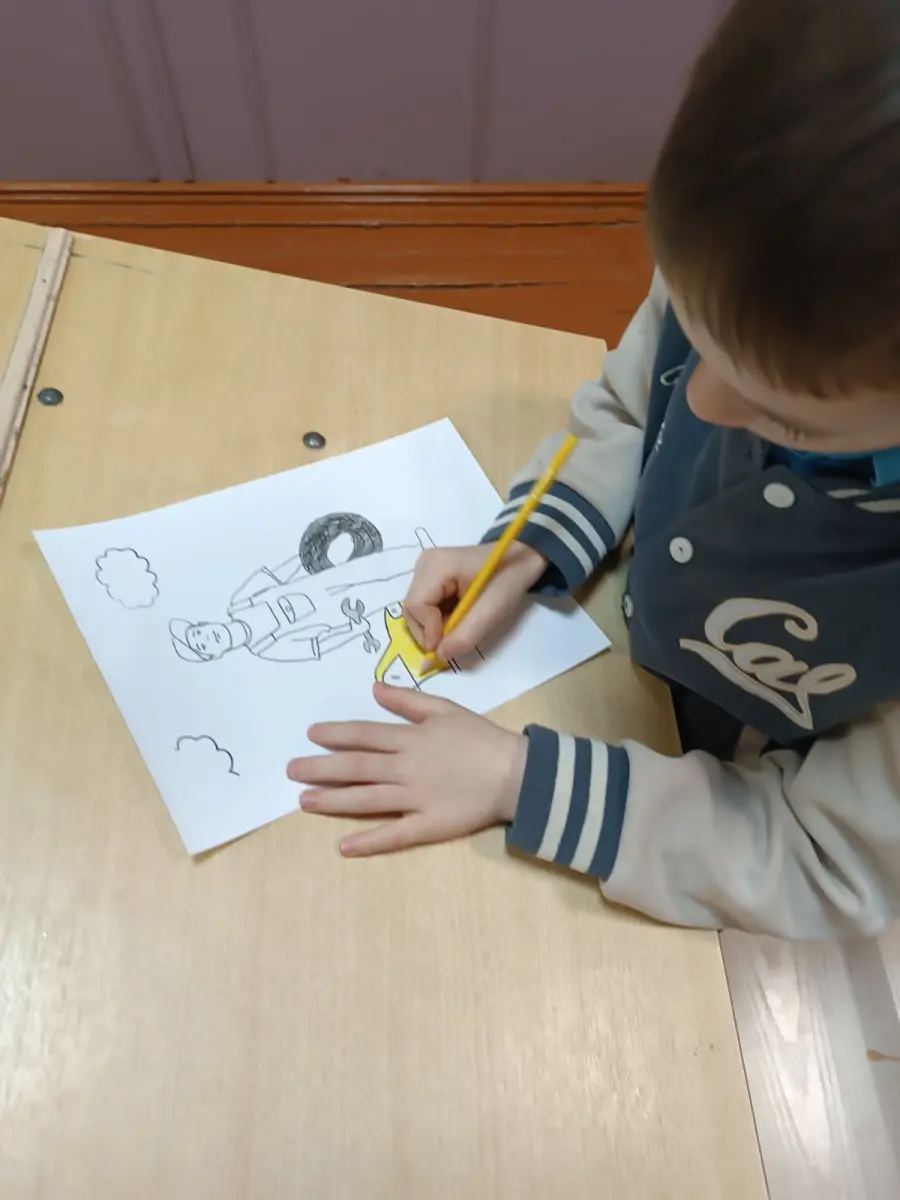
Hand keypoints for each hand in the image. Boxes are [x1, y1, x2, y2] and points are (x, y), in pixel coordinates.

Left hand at [286, 683, 526, 856]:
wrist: (516, 773)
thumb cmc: (481, 738)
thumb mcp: (445, 709)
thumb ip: (408, 700)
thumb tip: (374, 689)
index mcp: (410, 738)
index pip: (364, 735)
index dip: (335, 735)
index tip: (310, 735)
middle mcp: (405, 768)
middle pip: (356, 767)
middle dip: (321, 768)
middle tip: (292, 771)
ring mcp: (414, 798)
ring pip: (366, 799)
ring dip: (333, 801)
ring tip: (304, 802)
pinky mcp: (428, 825)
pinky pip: (394, 835)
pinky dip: (369, 841)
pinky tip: (343, 846)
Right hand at [404, 541, 545, 660]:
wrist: (519, 559)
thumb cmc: (507, 580)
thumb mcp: (491, 611)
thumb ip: (464, 636)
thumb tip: (438, 657)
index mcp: (437, 565)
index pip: (416, 605)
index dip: (427, 631)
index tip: (445, 647)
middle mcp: (424, 563)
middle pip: (412, 609)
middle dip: (428, 632)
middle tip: (452, 641)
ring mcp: (425, 569)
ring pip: (416, 610)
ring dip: (433, 627)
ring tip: (458, 627)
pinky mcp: (430, 576)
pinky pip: (424, 606)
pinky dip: (437, 620)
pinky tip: (456, 618)